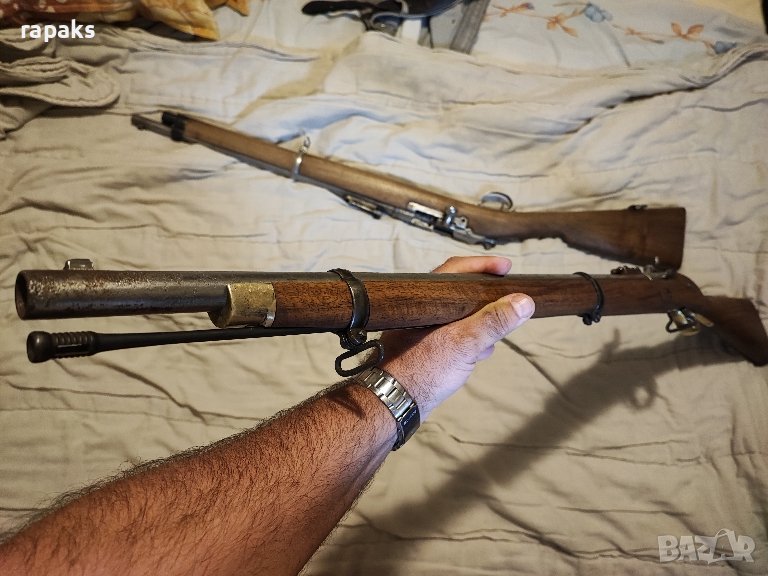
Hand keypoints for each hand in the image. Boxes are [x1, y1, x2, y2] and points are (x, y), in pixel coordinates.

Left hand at [379, 256, 533, 419]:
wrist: (394, 403)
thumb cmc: (423, 370)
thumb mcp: (465, 344)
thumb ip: (493, 322)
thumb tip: (523, 301)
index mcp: (427, 299)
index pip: (457, 269)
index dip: (483, 265)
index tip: (507, 267)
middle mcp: (424, 310)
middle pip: (461, 292)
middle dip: (487, 299)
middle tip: (508, 301)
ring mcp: (424, 329)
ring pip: (461, 316)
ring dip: (481, 323)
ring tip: (495, 335)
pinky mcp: (427, 347)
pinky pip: (456, 336)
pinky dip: (470, 341)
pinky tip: (480, 354)